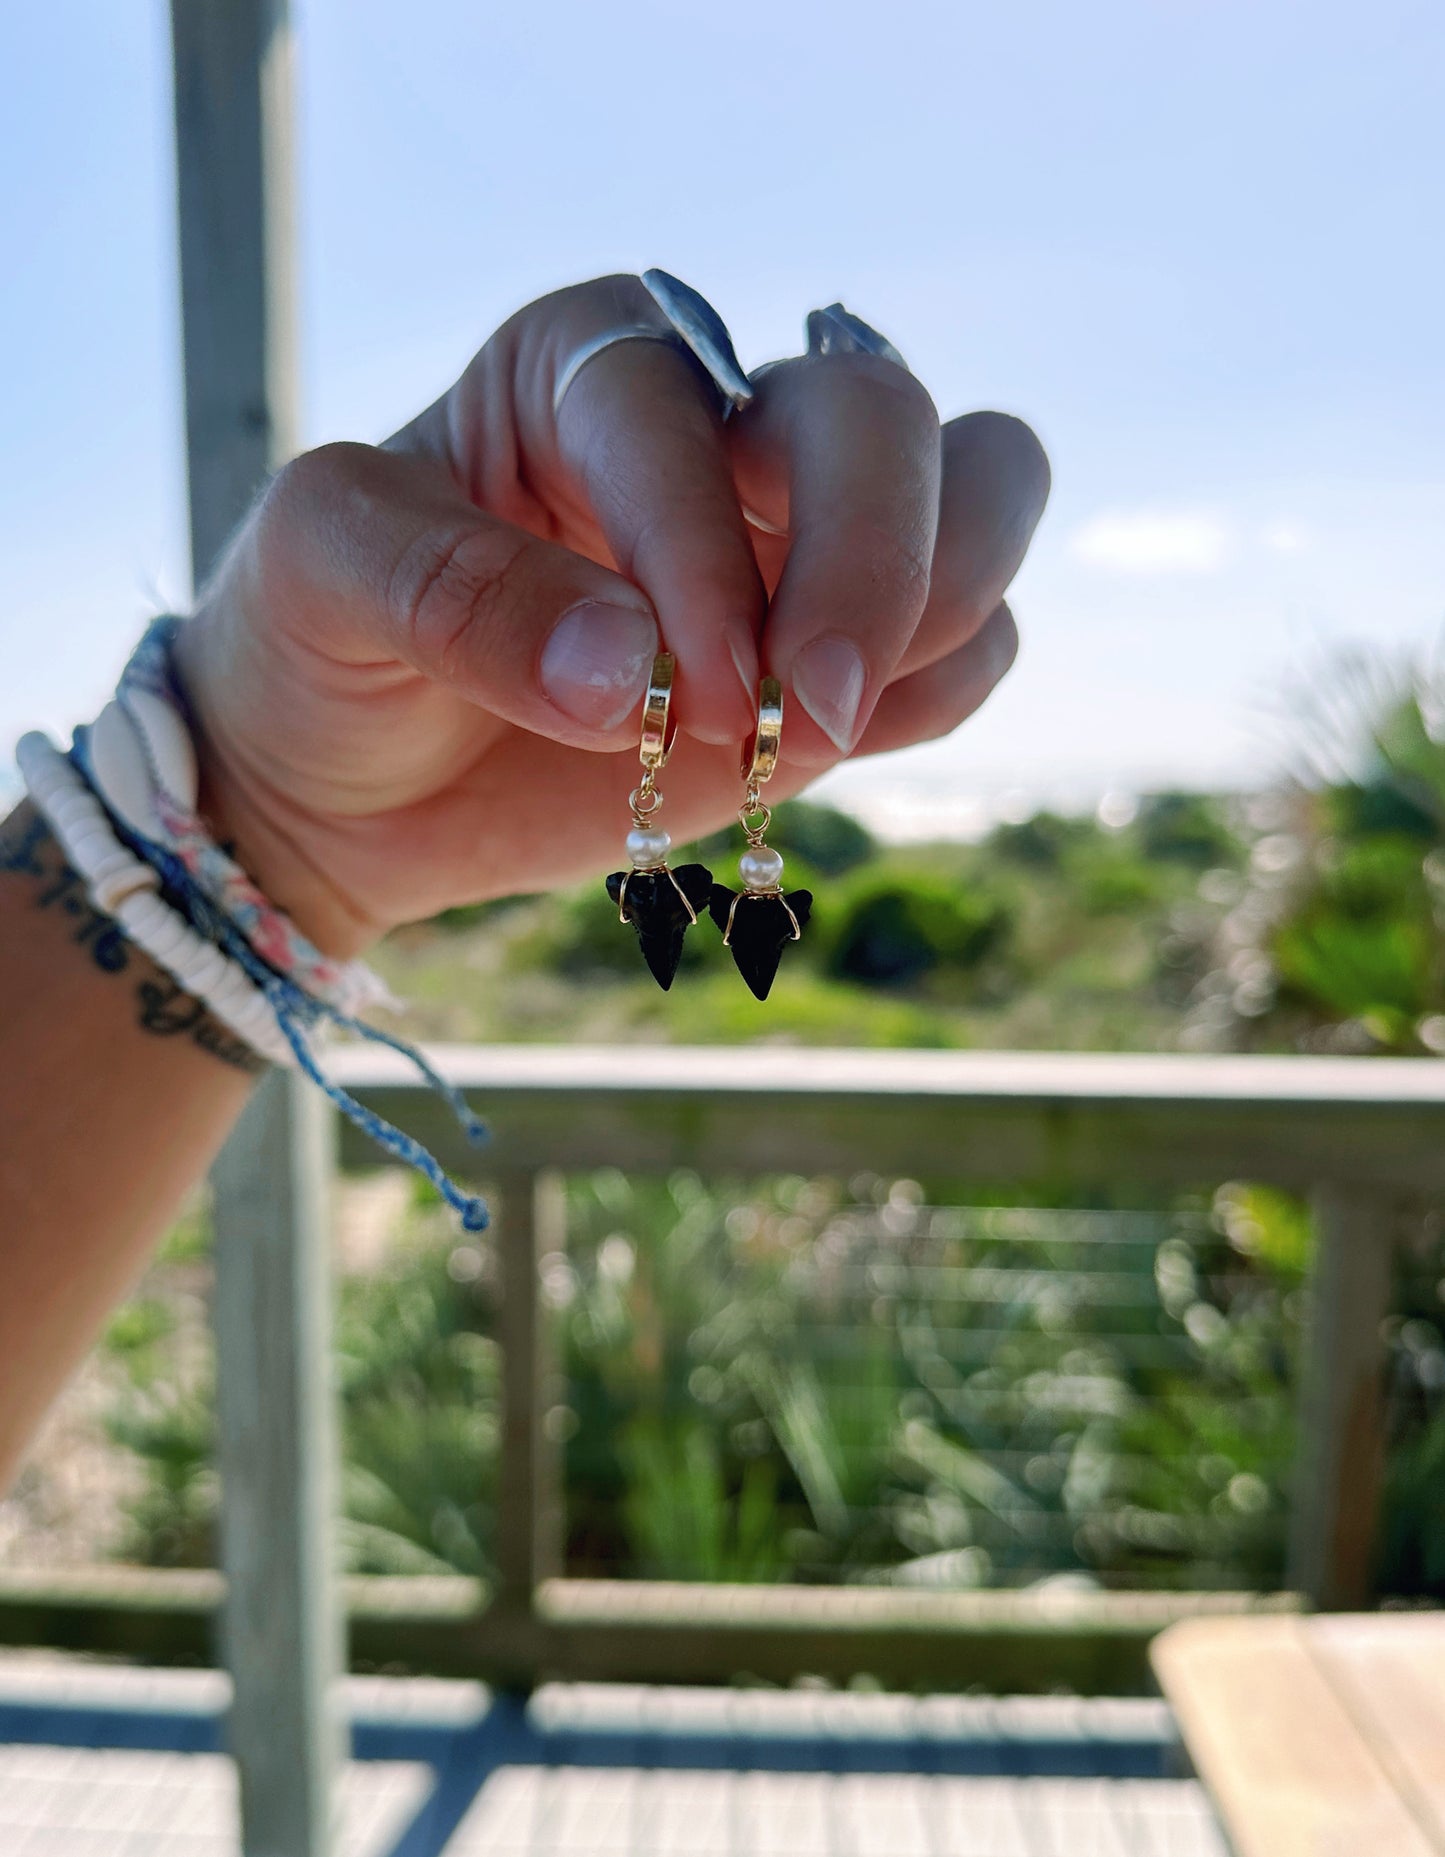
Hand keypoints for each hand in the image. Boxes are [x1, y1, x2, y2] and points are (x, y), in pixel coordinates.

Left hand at [176, 274, 1049, 956]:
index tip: (691, 692)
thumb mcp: (323, 578)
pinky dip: (943, 685)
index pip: (690, 413)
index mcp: (587, 364)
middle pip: (880, 412)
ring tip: (822, 719)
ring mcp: (795, 540)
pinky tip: (830, 742)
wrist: (352, 782)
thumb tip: (633, 666)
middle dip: (872, 559)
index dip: (705, 549)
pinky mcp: (840, 655)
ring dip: (944, 602)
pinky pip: (970, 637)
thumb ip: (455, 591)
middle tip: (812, 708)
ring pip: (983, 486)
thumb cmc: (323, 643)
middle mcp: (717, 425)